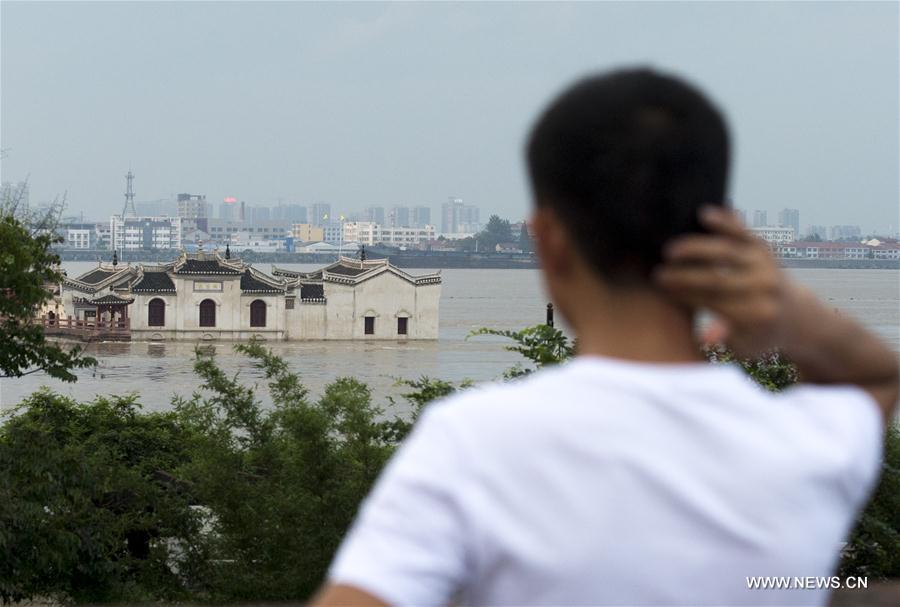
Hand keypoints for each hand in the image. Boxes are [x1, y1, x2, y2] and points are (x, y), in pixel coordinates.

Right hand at [654, 206, 800, 356]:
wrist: (796, 315)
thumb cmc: (758, 333)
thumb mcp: (744, 345)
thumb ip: (725, 337)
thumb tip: (706, 336)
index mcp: (756, 314)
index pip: (712, 301)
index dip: (684, 295)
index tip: (660, 290)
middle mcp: (764, 286)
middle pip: (717, 277)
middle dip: (684, 274)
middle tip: (657, 272)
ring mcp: (766, 264)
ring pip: (727, 251)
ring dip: (696, 248)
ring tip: (669, 248)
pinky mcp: (765, 248)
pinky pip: (743, 232)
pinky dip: (725, 222)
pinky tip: (703, 213)